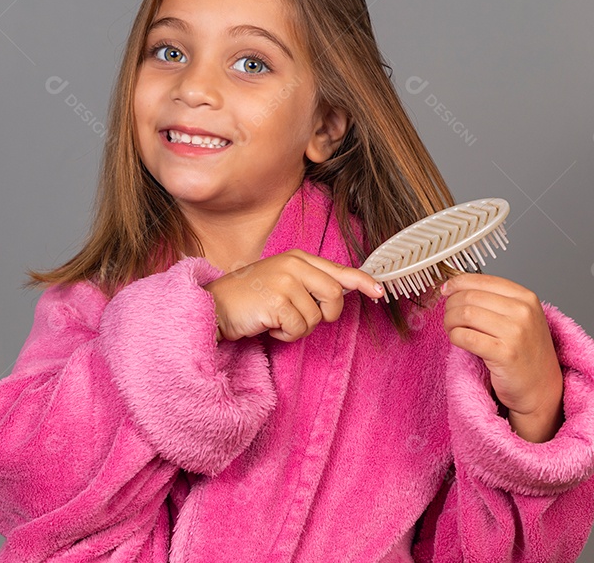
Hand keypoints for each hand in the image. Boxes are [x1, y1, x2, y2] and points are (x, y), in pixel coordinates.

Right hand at [203, 248, 385, 342]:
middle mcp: (293, 265)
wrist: (213, 305)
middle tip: (301, 318)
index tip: (380, 292)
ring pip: (316, 317)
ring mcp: (284, 281)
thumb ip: (309, 283)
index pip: (338, 270)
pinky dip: (285, 335)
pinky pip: (299, 328)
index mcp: (297, 258)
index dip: (363, 281)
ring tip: (275, 320)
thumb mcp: (280, 281)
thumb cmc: (247, 297)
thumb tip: (343, 292)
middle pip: (335, 295)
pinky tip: (267, 325)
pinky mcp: (276, 301)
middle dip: (326, 314)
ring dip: (298, 328)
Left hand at [440, 273, 563, 442]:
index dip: (457, 283)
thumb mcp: (517, 317)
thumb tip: (454, 285)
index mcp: (526, 297)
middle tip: (449, 318)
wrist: (540, 387)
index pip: (482, 280)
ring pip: (464, 314)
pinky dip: (454, 337)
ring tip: (453, 330)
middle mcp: (523, 312)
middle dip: (450, 306)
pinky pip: (464, 337)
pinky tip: (458, 341)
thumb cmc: (524, 351)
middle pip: (469, 297)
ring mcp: (516, 333)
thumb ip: (492, 299)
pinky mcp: (505, 354)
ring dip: (450, 322)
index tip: (446, 290)